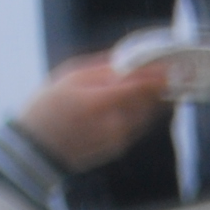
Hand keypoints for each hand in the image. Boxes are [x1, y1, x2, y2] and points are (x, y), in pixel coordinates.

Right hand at [16, 56, 170, 172]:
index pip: (135, 89)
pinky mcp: (120, 147)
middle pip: (146, 104)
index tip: (168, 70)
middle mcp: (112, 124)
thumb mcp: (68, 78)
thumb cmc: (48, 106)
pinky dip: (141, 113)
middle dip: (158, 89)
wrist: (39, 145)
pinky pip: (136, 127)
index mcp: (97, 102)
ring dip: (153, 101)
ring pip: (145, 116)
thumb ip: (101, 70)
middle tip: (170, 74)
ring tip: (158, 87)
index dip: (155, 80)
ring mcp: (118, 139)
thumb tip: (126, 62)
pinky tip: (139, 104)